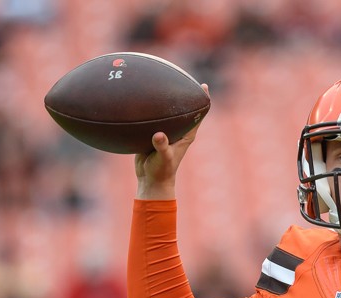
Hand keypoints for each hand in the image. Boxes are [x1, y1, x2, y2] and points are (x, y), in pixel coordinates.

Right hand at [135, 83, 208, 199]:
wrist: (150, 180)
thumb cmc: (162, 171)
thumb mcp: (163, 158)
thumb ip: (162, 146)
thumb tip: (158, 135)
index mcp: (187, 134)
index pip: (199, 114)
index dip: (203, 99)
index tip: (203, 85)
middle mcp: (178, 130)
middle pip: (184, 108)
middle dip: (183, 93)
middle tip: (180, 75)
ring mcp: (166, 130)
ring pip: (167, 111)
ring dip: (164, 99)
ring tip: (157, 80)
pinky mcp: (152, 132)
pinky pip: (152, 117)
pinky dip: (147, 108)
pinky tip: (137, 98)